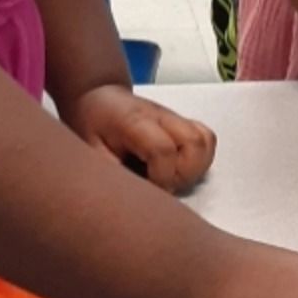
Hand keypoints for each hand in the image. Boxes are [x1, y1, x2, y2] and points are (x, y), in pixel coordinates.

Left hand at [65, 85, 215, 193]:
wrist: (98, 98)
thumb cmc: (93, 124)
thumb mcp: (90, 150)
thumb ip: (112, 172)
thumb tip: (132, 199)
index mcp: (134, 120)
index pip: (163, 149)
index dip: (160, 177)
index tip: (147, 188)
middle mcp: (161, 115)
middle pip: (194, 143)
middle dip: (183, 174)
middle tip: (160, 184)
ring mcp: (175, 118)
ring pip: (205, 142)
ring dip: (195, 167)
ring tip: (170, 177)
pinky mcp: (183, 123)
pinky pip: (207, 139)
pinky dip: (200, 159)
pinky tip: (178, 168)